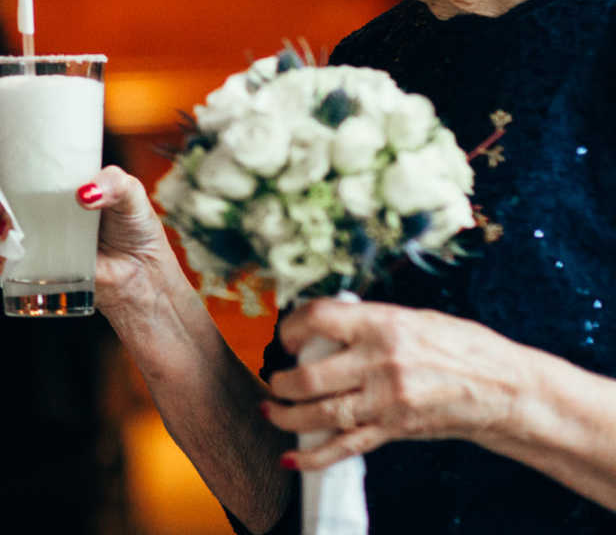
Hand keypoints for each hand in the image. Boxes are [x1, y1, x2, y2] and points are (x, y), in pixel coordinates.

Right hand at [0, 115, 176, 313]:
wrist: (140, 275)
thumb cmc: (134, 226)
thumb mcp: (132, 193)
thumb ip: (115, 184)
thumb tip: (84, 193)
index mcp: (50, 170)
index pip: (10, 142)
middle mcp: (30, 195)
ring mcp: (26, 227)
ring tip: (4, 228)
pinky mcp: (28, 260)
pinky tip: (0, 261)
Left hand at [263, 298, 521, 469]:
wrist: (506, 388)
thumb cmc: (463, 346)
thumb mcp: (413, 317)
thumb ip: (367, 322)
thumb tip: (325, 324)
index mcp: (382, 324)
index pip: (318, 319)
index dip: (291, 327)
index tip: (286, 337)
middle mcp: (380, 362)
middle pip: (310, 375)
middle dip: (281, 380)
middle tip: (273, 378)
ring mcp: (386, 400)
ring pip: (320, 413)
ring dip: (286, 415)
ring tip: (271, 410)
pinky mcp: (395, 429)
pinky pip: (346, 446)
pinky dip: (314, 456)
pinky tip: (291, 459)